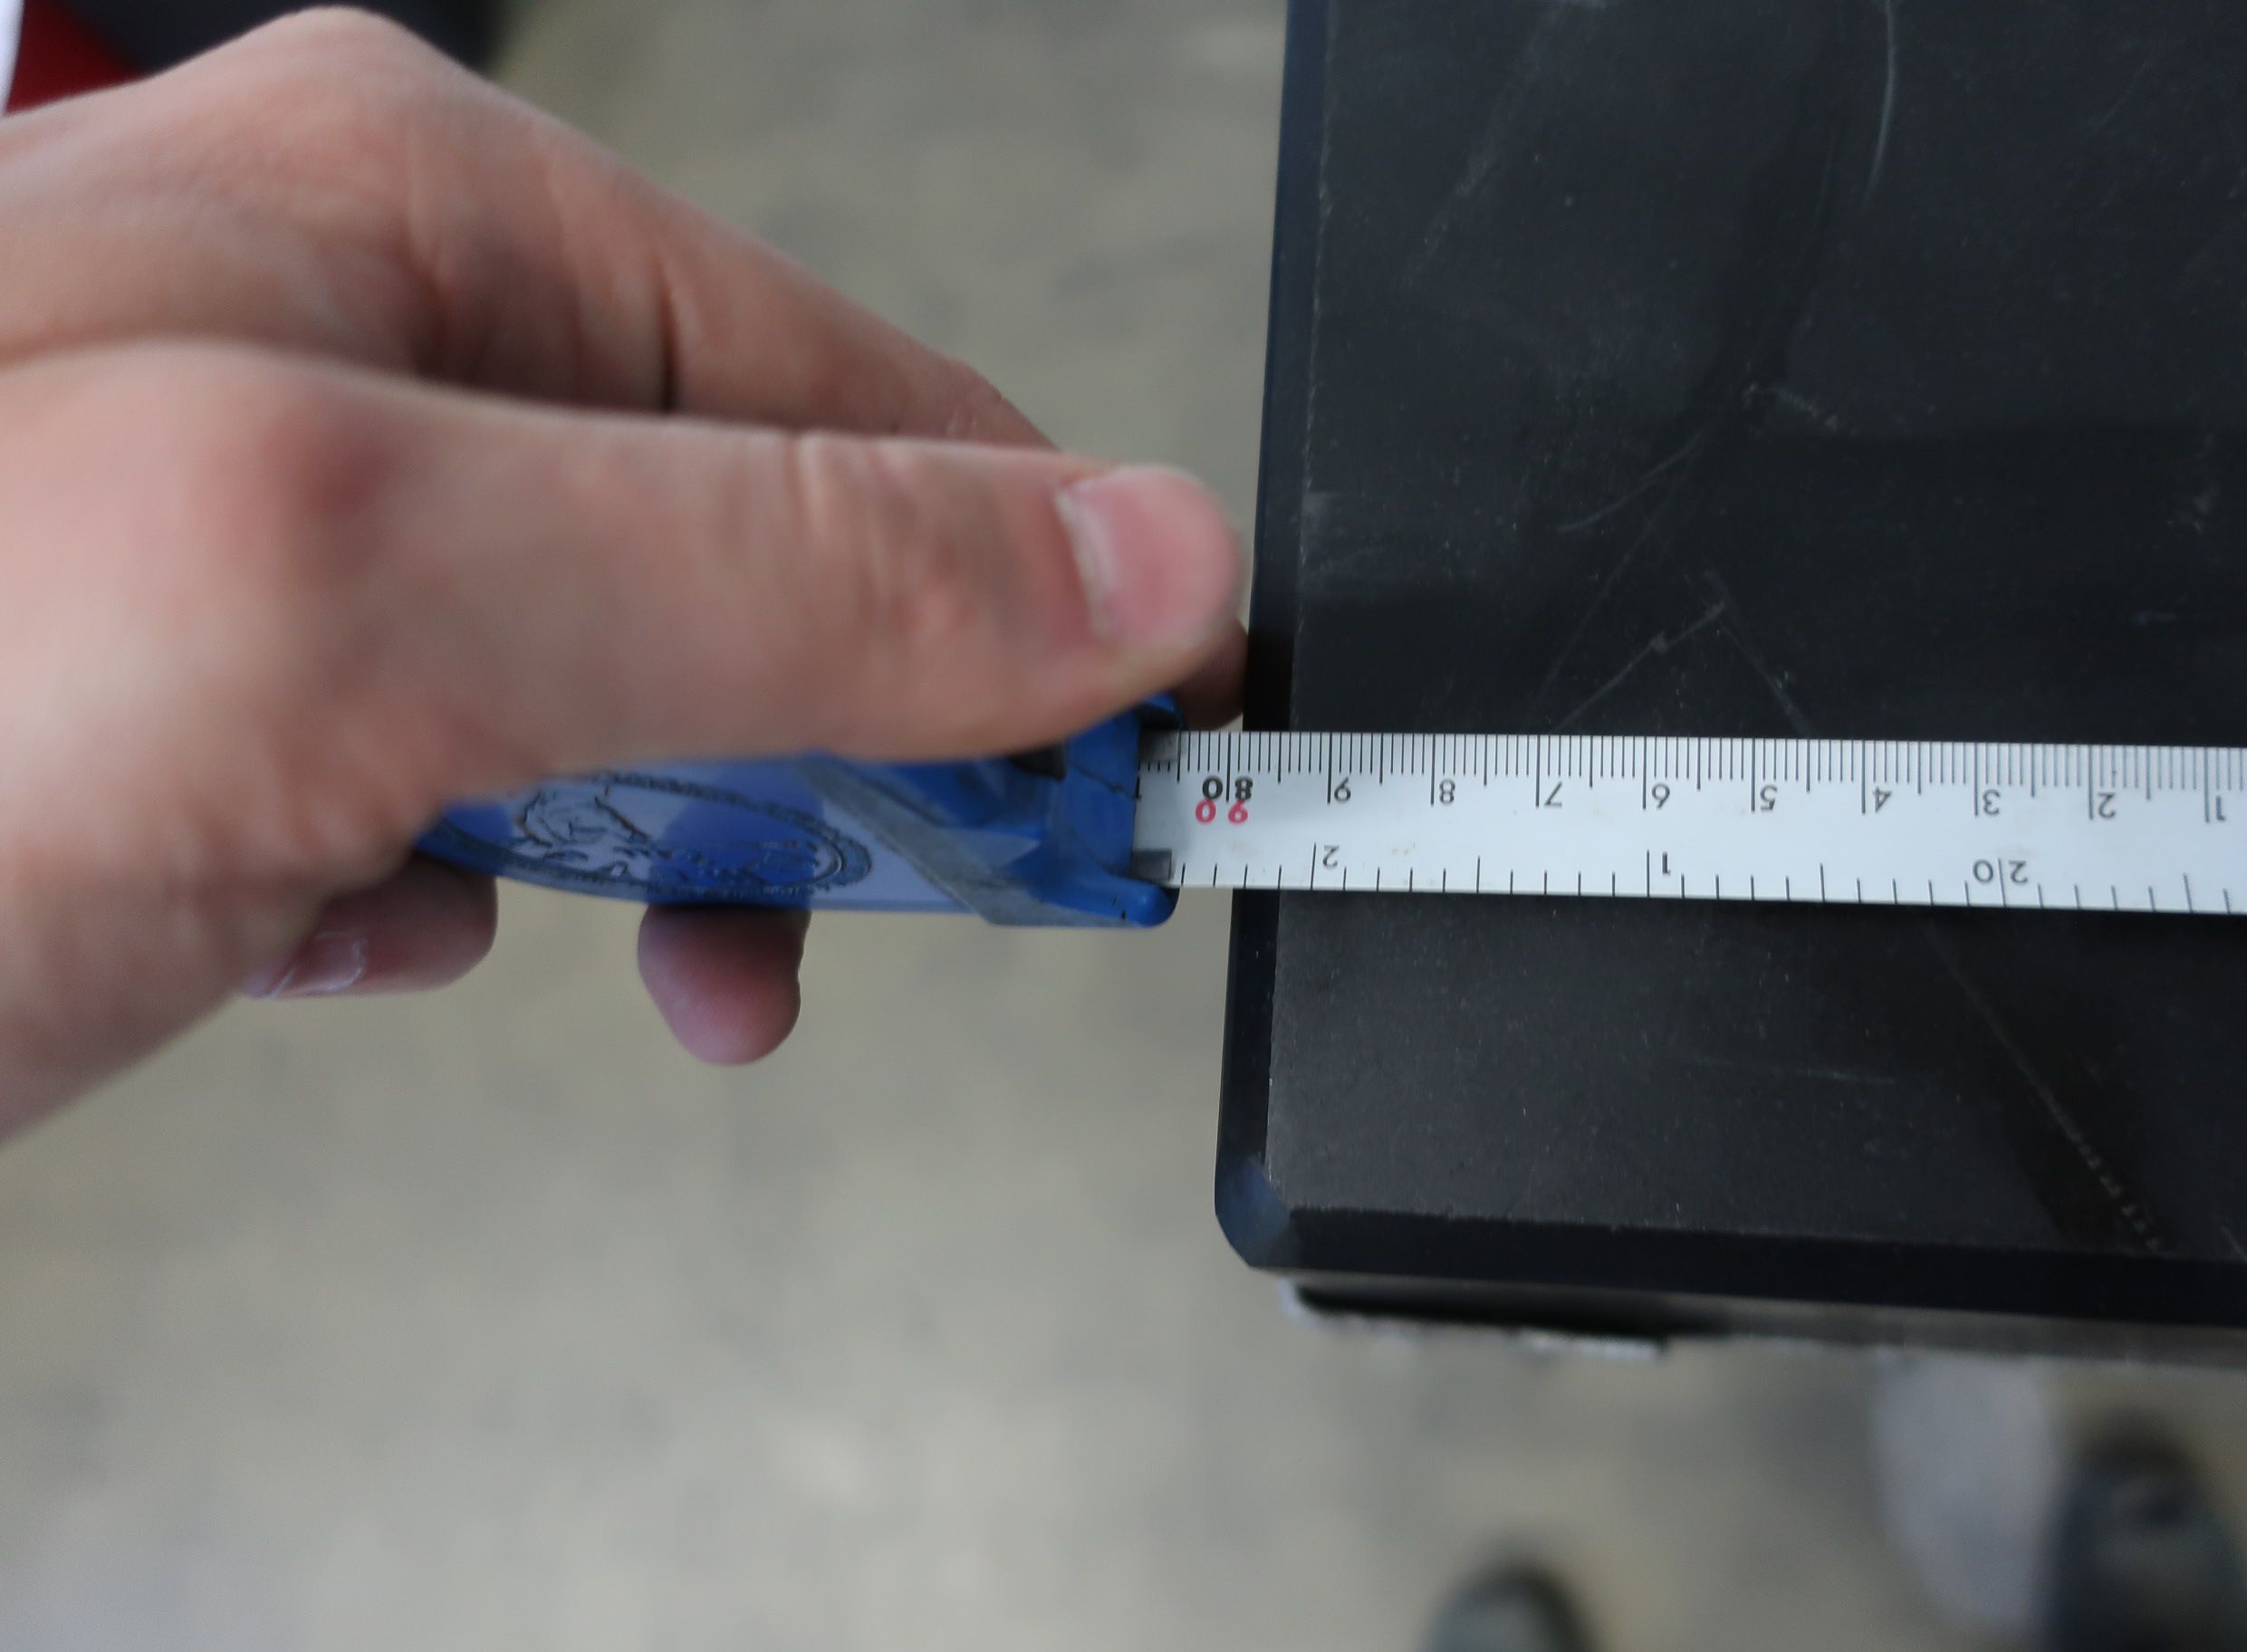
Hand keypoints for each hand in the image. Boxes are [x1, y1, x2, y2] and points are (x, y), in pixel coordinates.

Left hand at [0, 11, 1245, 1132]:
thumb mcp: (342, 598)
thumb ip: (777, 571)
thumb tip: (1134, 561)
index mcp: (415, 215)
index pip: (881, 407)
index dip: (1035, 612)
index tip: (1118, 807)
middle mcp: (330, 318)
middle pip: (751, 530)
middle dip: (841, 746)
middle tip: (865, 918)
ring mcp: (239, 502)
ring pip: (601, 665)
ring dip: (663, 835)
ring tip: (651, 961)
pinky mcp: (159, 684)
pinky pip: (425, 764)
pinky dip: (464, 881)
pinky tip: (373, 934)